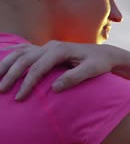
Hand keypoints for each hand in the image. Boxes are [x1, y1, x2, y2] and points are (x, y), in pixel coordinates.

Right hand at [0, 41, 117, 100]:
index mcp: (60, 51)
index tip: (20, 97)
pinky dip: (10, 54)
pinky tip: (0, 59)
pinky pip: (23, 49)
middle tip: (1, 90)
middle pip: (24, 59)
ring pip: (19, 53)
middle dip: (11, 75)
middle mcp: (50, 46)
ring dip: (5, 64)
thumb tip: (55, 88)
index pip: (38, 67)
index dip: (27, 83)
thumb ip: (74, 77)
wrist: (104, 54)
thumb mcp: (92, 71)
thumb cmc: (100, 64)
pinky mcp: (45, 49)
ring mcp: (46, 46)